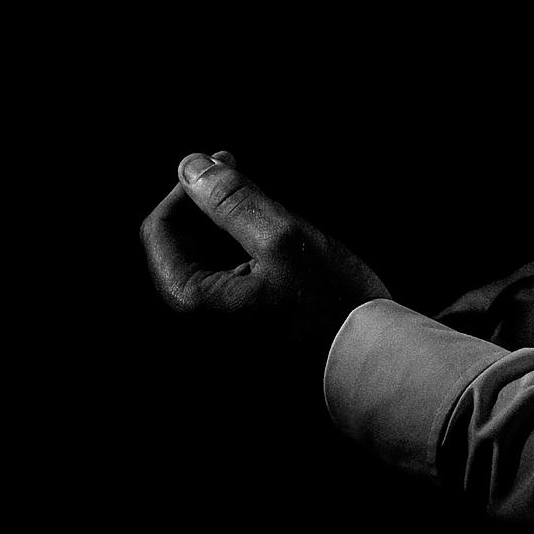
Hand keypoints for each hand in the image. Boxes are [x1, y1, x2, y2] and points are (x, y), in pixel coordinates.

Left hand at [139, 152, 389, 369]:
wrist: (374, 370)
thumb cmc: (332, 308)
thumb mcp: (282, 238)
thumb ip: (231, 200)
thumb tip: (191, 167)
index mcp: (192, 303)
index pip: (159, 230)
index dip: (189, 189)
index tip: (224, 163)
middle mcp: (193, 328)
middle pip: (178, 248)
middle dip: (208, 208)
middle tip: (244, 176)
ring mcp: (215, 339)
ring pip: (204, 266)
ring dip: (225, 232)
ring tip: (267, 213)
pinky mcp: (239, 344)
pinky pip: (223, 290)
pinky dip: (240, 260)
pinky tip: (274, 251)